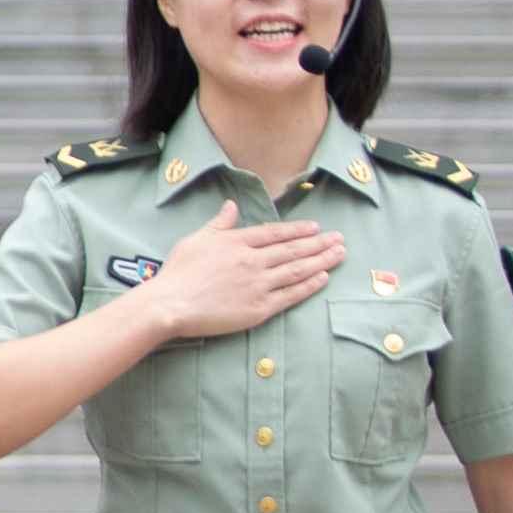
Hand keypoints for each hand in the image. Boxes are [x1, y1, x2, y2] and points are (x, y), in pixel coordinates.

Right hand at [130, 219, 345, 342]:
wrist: (172, 304)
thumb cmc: (179, 272)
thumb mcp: (196, 239)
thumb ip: (218, 223)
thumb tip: (231, 205)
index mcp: (237, 242)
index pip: (275, 233)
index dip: (297, 230)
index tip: (315, 227)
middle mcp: (253, 260)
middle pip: (293, 249)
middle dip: (319, 243)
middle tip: (340, 238)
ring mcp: (259, 284)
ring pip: (297, 269)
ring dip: (322, 261)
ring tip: (339, 254)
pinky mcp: (260, 307)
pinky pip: (291, 294)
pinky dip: (309, 285)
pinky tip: (323, 278)